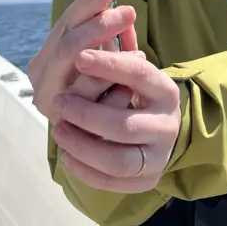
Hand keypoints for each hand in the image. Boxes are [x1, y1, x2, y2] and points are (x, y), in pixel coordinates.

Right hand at [27, 0, 137, 122]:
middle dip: (99, 26)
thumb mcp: (96, 56)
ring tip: (138, 53)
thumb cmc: (96, 88)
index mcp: (45, 59)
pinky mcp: (70, 131)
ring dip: (113, 62)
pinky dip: (116, 92)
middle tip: (127, 12)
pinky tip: (130, 86)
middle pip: (68, 47)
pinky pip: (96, 108)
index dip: (86, 5)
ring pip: (82, 79)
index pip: (64, 25)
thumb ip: (100, 31)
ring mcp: (54, 107)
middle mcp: (43, 82)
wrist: (92, 138)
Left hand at [52, 49, 181, 192]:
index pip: (139, 75)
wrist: (160, 130)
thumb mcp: (133, 73)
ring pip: (117, 160)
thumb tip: (86, 46)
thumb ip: (114, 59)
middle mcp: (167, 125)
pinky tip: (67, 155)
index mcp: (166, 91)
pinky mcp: (147, 180)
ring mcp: (159, 156)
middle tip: (59, 103)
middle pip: (124, 126)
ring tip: (58, 130)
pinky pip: (112, 182)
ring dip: (82, 146)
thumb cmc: (138, 94)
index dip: (108, 65)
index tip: (78, 58)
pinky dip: (85, 171)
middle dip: (86, 115)